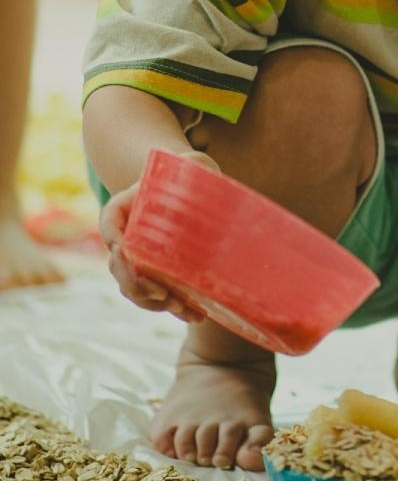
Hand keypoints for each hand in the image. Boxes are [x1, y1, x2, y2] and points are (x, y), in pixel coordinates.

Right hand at [100, 150, 218, 323]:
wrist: (198, 196)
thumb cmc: (192, 175)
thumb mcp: (193, 165)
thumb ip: (194, 166)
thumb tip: (203, 174)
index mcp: (124, 209)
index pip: (110, 223)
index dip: (114, 240)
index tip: (125, 252)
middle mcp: (125, 238)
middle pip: (119, 266)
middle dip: (138, 284)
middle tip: (163, 293)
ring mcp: (138, 262)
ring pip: (135, 289)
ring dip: (157, 303)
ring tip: (186, 309)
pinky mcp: (158, 277)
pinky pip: (156, 298)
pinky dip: (173, 309)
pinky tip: (197, 315)